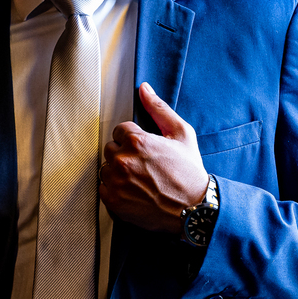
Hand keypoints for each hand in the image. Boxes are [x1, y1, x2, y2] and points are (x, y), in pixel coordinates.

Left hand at [99, 82, 208, 232]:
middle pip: (111, 149)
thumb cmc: (189, 172)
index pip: (120, 130)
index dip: (134, 139)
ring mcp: (116, 183)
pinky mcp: (113, 202)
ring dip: (118, 171)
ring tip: (140, 179)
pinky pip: (103, 189)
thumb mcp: (182, 134)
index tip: (146, 150)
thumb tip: (144, 89)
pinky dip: (115, 189)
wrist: (194, 209)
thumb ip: (159, 109)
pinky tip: (134, 191)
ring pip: (106, 168)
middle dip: (126, 154)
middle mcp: (123, 161)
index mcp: (137, 142)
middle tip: (145, 165)